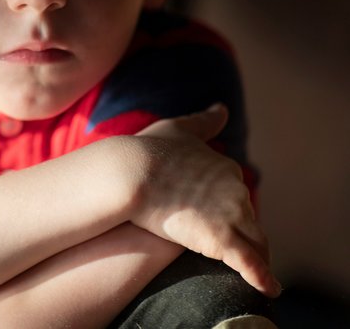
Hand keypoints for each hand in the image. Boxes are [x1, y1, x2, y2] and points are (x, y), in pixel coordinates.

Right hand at [128, 104, 280, 296]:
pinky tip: (268, 289)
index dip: (229, 209)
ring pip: (255, 243)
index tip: (219, 219)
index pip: (236, 194)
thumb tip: (221, 108)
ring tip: (261, 276)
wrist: (130, 172)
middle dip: (246, 234)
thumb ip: (202, 122)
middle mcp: (235, 190)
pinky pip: (248, 264)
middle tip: (240, 250)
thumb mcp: (178, 128)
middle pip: (248, 219)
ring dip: (259, 258)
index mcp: (224, 167)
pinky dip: (261, 278)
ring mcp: (231, 215)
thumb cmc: (147, 150)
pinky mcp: (220, 239)